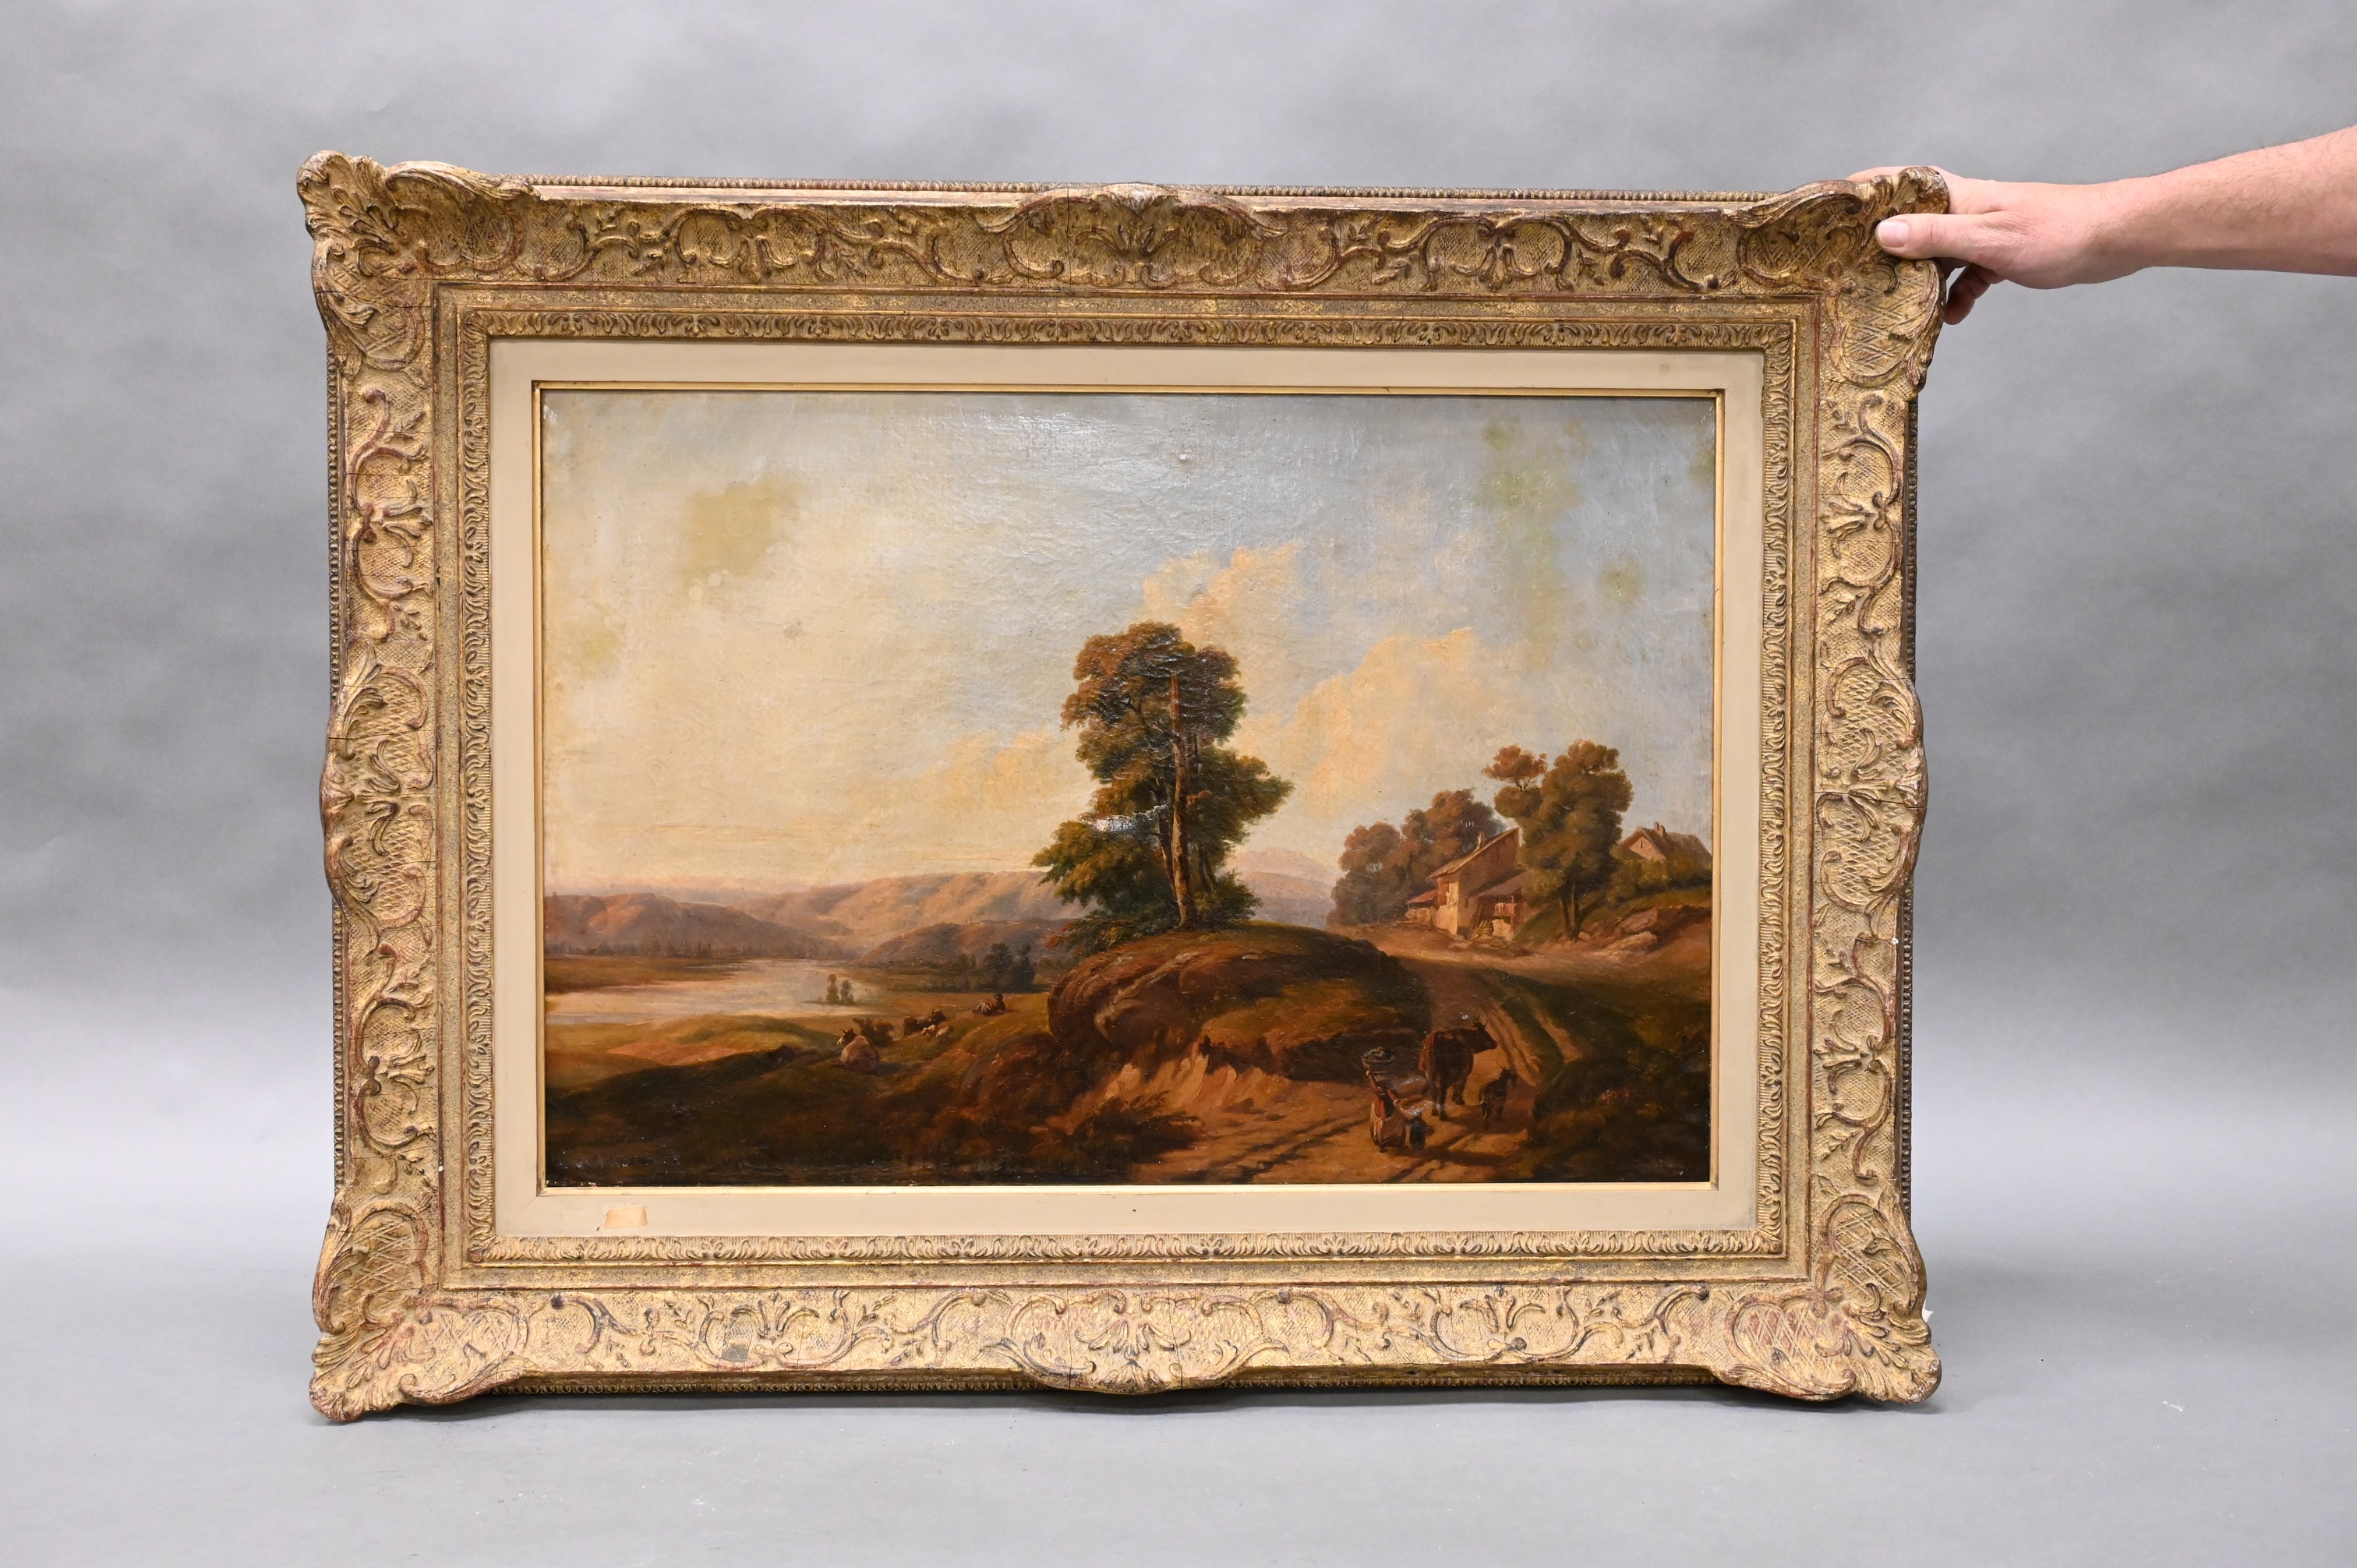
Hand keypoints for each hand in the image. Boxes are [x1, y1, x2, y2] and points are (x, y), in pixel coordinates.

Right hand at [1850, 167, 2132, 324]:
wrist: (2114, 239)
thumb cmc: (2057, 230)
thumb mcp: (1989, 238)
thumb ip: (1935, 237)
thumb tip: (1882, 234)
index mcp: (1956, 195)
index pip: (1897, 182)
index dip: (1860, 193)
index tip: (1825, 212)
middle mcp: (1963, 210)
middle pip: (1908, 224)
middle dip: (1879, 249)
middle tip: (1847, 275)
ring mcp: (1980, 233)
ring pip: (1934, 257)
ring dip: (1918, 282)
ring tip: (1896, 307)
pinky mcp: (1999, 255)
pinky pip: (1964, 277)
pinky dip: (1956, 296)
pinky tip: (1953, 317)